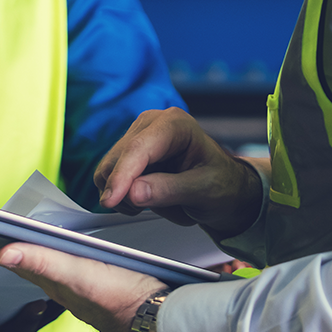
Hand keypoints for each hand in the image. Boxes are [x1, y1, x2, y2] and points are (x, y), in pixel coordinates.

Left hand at [0, 242, 162, 331]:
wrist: (160, 320)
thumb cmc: (120, 298)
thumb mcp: (77, 275)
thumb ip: (42, 260)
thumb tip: (3, 251)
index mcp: (52, 280)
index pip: (13, 258)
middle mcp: (63, 286)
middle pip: (27, 262)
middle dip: (6, 245)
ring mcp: (81, 288)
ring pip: (47, 266)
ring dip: (30, 251)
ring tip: (17, 238)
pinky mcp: (98, 288)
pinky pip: (68, 270)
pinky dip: (56, 258)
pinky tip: (61, 255)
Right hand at [93, 108, 262, 235]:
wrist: (224, 188)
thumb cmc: (221, 183)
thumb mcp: (204, 190)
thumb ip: (169, 190)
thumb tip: (134, 192)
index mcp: (174, 123)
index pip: (138, 148)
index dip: (121, 175)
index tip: (112, 200)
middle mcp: (150, 125)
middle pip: (117, 160)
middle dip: (129, 191)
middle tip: (162, 208)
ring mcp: (136, 139)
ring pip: (108, 171)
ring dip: (128, 197)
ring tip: (162, 202)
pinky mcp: (127, 155)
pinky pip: (109, 179)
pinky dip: (124, 197)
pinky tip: (148, 198)